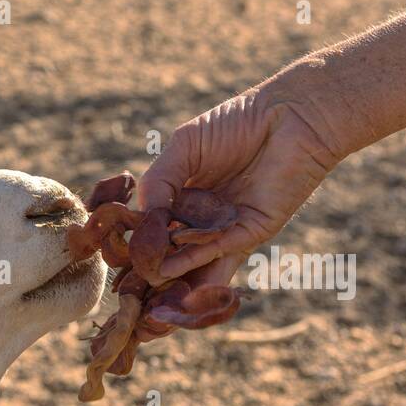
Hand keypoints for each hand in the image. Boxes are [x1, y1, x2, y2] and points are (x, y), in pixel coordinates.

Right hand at [138, 83, 345, 288]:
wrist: (291, 116)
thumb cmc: (237, 123)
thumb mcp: (184, 148)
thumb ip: (159, 182)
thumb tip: (140, 221)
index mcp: (186, 197)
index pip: (155, 227)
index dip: (136, 241)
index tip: (114, 255)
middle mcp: (204, 218)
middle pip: (172, 251)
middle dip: (150, 269)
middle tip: (125, 285)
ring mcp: (226, 229)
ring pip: (194, 262)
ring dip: (168, 277)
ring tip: (142, 289)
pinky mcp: (250, 234)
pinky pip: (216, 254)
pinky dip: (191, 265)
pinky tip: (166, 270)